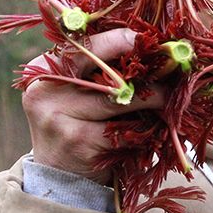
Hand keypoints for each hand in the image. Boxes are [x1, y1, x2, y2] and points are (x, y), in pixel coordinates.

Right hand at [22, 29, 164, 182]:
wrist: (59, 175)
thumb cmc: (77, 123)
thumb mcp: (75, 92)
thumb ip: (96, 69)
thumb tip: (146, 45)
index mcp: (43, 69)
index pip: (81, 45)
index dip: (116, 38)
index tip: (144, 38)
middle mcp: (46, 90)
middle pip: (98, 65)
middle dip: (138, 63)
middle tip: (168, 63)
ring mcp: (59, 117)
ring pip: (118, 98)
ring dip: (151, 96)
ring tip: (170, 95)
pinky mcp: (79, 142)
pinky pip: (123, 129)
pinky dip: (144, 127)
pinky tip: (156, 126)